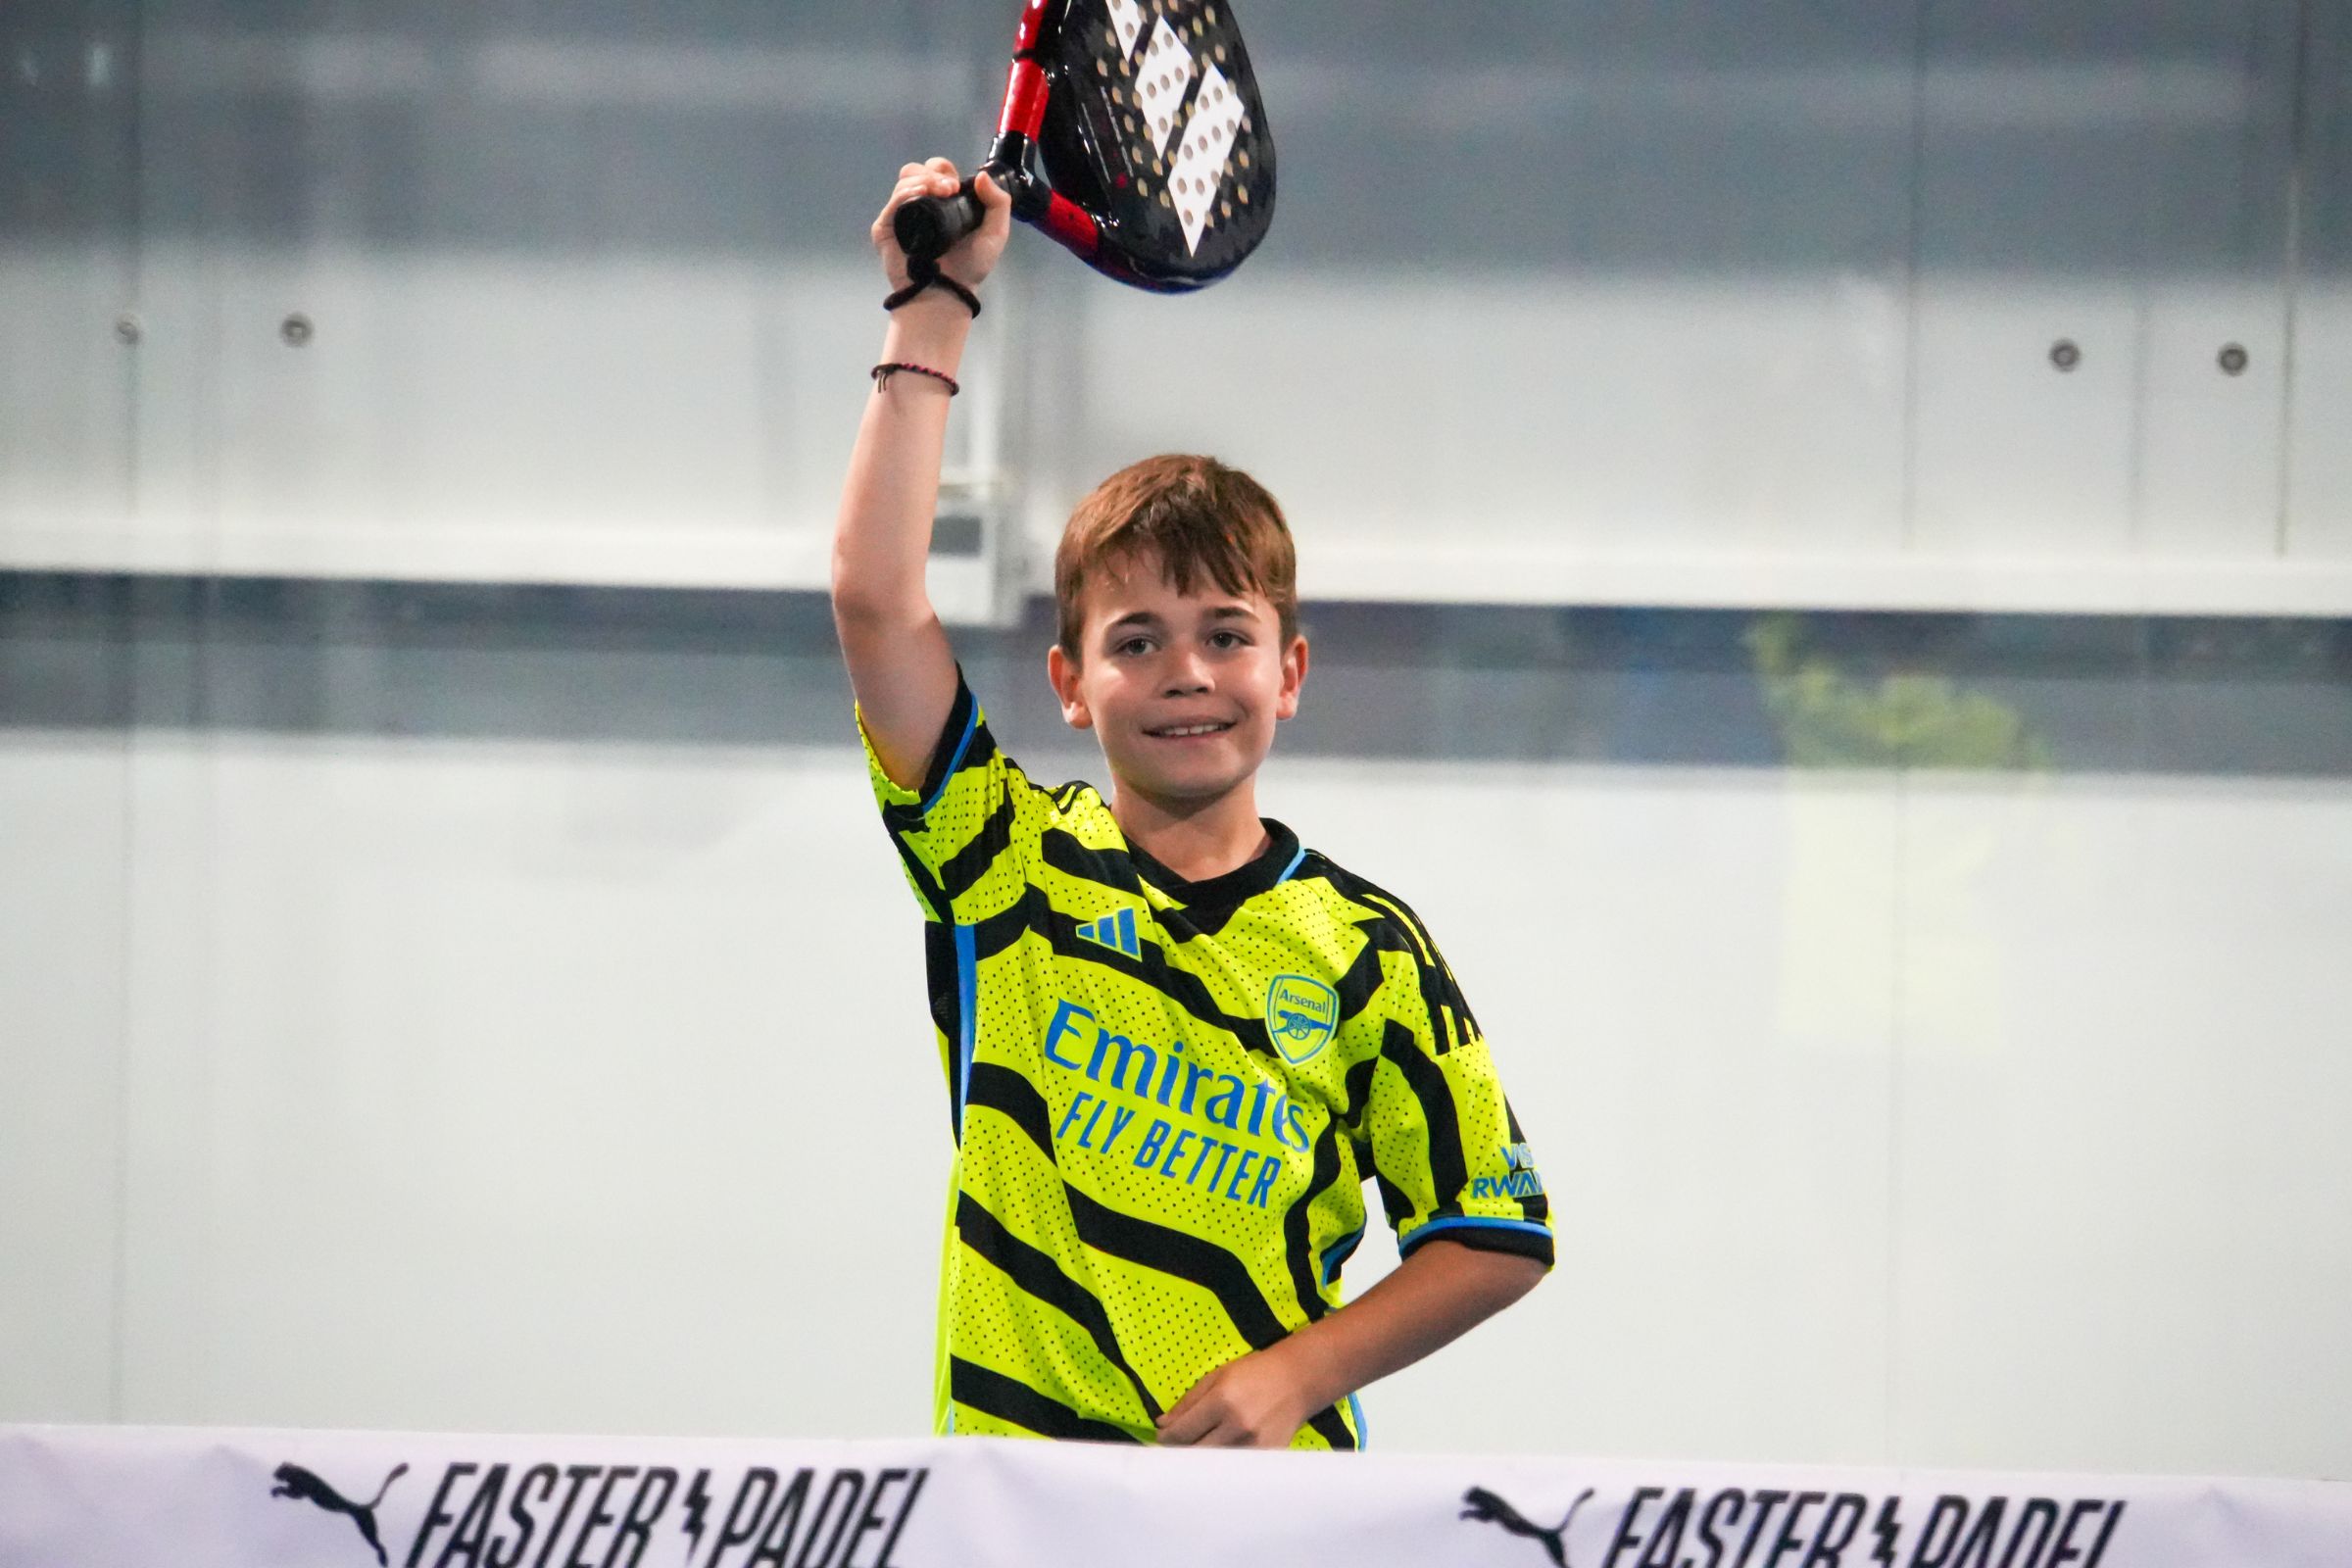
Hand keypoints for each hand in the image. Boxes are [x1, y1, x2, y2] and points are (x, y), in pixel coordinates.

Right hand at [872, 157, 1012, 294]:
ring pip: (905, 181)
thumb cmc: (970, 268)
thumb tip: (981, 175)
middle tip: (948, 189)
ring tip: (938, 192)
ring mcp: (902, 215)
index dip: (943, 170)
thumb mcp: (995, 234)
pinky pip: (894, 201)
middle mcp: (920, 205)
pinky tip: (920, 195)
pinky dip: (906, 193)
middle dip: (932, 173)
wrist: (948, 293)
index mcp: (942, 202)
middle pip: (916, 170)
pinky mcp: (887, 228)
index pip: (935, 172)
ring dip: (922, 179)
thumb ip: (998, 203)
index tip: (956, 186)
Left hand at [1155, 1344, 1325, 1448]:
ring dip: (1200, 1458)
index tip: (1162, 1439)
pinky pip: (1236, 1466)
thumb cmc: (1254, 1373)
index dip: (1167, 1438)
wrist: (1297, 1381)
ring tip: (1196, 1451)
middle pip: (1195, 1451)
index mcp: (1221, 1400)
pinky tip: (1219, 1455)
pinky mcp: (1265, 1455)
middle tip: (1175, 1448)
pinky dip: (1223, 1463)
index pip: (1183, 1431)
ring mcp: (1253, 1444)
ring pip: (1214, 1463)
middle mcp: (1237, 1425)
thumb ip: (1188, 1401)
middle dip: (1181, 1450)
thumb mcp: (1217, 1376)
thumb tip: (1162, 1424)